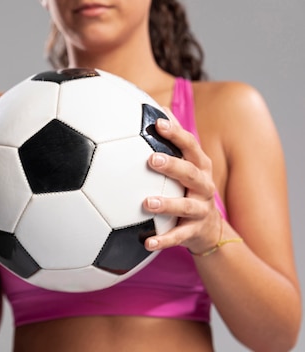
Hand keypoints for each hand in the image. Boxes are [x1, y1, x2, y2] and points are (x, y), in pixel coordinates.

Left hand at [142, 108, 221, 253]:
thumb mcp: (185, 166)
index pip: (190, 145)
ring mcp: (200, 210)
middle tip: (151, 159)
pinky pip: (178, 237)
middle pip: (191, 173)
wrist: (210, 231)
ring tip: (147, 203)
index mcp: (199, 167)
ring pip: (186, 207)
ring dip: (167, 204)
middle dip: (173, 165)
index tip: (158, 123)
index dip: (176, 133)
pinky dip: (162, 240)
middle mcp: (203, 187)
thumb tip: (156, 110)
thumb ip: (172, 143)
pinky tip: (146, 242)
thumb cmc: (188, 190)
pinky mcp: (194, 232)